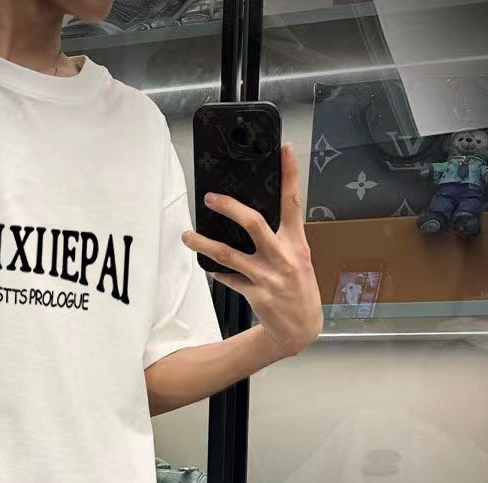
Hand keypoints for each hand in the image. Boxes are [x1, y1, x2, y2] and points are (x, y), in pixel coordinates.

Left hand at [181, 143, 322, 359]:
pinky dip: (219, 273)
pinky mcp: (255, 294)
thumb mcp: (299, 259)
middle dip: (228, 207)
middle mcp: (282, 257)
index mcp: (296, 243)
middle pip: (252, 223)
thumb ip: (282, 239)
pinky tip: (212, 270)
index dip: (290, 174)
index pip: (293, 203)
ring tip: (187, 235)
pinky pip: (229, 279)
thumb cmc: (299, 289)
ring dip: (203, 244)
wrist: (300, 328)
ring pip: (228, 254)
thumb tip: (254, 219)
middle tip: (209, 198)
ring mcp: (267, 277)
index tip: (284, 150)